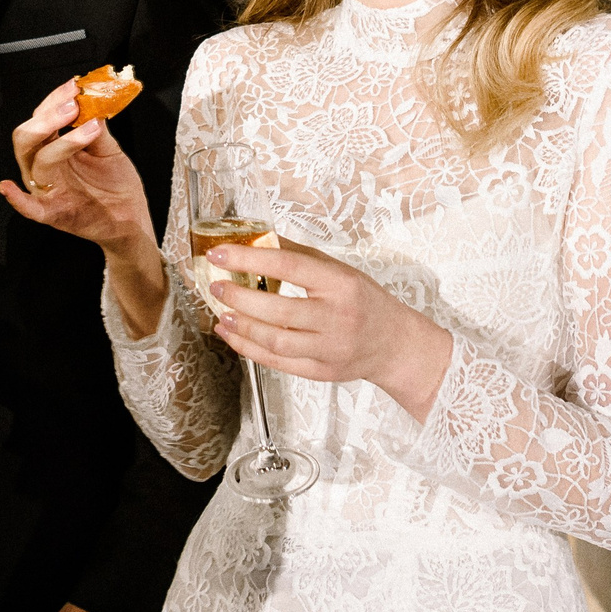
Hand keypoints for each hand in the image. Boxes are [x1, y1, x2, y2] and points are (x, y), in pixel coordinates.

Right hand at [0, 80, 153, 253]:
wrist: (130, 218)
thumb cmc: (116, 183)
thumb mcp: (109, 148)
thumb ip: (97, 126)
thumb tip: (92, 97)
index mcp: (53, 147)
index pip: (42, 118)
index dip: (55, 100)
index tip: (76, 85)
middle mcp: (43, 166)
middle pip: (27, 138)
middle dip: (48, 119)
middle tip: (74, 107)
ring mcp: (46, 190)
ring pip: (36, 163)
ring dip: (60, 144)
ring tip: (90, 129)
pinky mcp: (53, 213)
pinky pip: (28, 208)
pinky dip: (16, 198)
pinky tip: (6, 186)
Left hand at [206, 237, 455, 421]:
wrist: (394, 344)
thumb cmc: (365, 302)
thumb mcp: (340, 270)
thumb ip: (300, 257)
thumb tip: (258, 240)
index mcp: (340, 284)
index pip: (288, 266)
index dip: (248, 258)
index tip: (220, 254)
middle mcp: (336, 317)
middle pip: (278, 309)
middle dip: (239, 297)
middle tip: (216, 286)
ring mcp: (329, 348)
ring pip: (274, 340)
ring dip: (240, 326)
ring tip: (221, 312)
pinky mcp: (321, 371)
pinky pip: (277, 362)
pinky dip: (249, 349)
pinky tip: (233, 335)